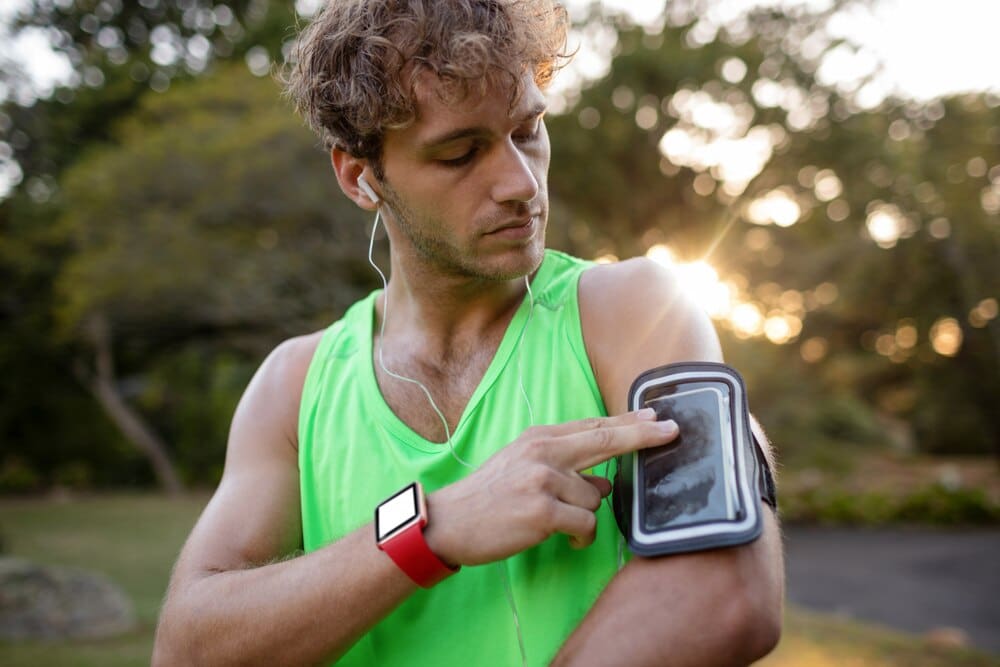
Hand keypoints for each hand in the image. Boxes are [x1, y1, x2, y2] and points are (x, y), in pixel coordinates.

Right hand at [424, 409, 677, 566]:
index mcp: (539, 437)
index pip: (592, 427)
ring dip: (584, 516)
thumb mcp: (522, 467)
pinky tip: (564, 541)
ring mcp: (543, 479)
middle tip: (671, 431)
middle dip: (641, 436)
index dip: (627, 423)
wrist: (450, 522)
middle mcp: (543, 451)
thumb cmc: (487, 497)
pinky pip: (586, 524)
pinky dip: (581, 538)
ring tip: (557, 524)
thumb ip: (564, 468)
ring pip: (595, 498)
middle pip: (605, 440)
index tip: (655, 417)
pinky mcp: (543, 510)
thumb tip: (605, 482)